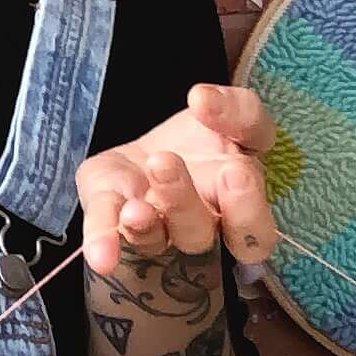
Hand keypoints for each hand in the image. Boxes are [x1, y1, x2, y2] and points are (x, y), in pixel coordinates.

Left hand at [76, 83, 274, 275]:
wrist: (155, 148)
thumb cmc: (204, 138)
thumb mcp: (231, 113)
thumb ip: (235, 109)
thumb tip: (204, 100)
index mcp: (237, 206)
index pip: (255, 229)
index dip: (247, 207)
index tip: (235, 169)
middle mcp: (199, 226)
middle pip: (199, 232)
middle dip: (184, 203)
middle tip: (166, 164)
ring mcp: (156, 225)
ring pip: (157, 235)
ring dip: (145, 222)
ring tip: (134, 207)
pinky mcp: (114, 214)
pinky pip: (107, 231)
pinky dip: (102, 240)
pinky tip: (100, 255)